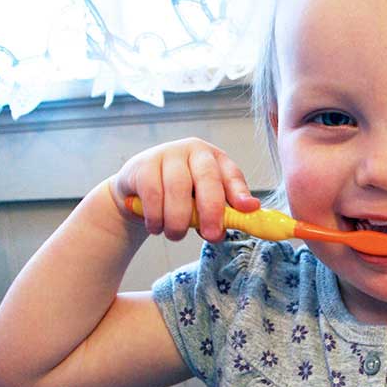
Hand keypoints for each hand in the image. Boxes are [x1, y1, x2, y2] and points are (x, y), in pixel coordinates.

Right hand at [108, 137, 259, 241]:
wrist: (138, 191)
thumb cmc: (179, 197)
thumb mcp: (203, 203)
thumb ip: (220, 213)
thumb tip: (232, 225)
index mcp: (216, 159)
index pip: (232, 175)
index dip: (240, 193)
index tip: (248, 209)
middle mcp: (194, 151)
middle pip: (207, 178)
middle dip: (211, 210)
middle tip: (211, 236)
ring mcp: (168, 153)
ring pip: (178, 188)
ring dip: (178, 220)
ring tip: (175, 235)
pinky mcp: (143, 164)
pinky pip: (153, 193)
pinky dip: (156, 216)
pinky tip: (156, 226)